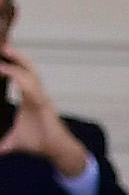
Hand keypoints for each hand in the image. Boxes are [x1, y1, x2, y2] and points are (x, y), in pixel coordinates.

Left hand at [0, 47, 88, 177]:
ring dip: (19, 59)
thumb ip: (3, 144)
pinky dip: (19, 77)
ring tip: (6, 48)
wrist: (57, 151)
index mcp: (28, 97)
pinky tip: (6, 70)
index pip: (20, 74)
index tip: (0, 54)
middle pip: (27, 67)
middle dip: (16, 54)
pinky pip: (31, 86)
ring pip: (30, 71)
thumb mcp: (14, 142)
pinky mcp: (43, 103)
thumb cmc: (40, 142)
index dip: (10, 62)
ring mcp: (41, 96)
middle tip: (2, 43)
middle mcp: (36, 93)